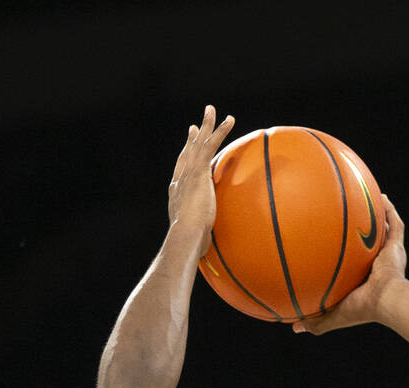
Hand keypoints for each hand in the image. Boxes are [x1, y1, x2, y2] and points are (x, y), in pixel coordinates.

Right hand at [167, 105, 234, 256]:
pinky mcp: (199, 170)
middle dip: (192, 139)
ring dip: (206, 126)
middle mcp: (180, 180)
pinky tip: (229, 120)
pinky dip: (220, 131)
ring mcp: (189, 173)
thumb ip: (204, 242)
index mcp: (178, 195)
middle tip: (195, 125)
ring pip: (198, 143)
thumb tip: (210, 256)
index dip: (185, 162)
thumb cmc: (191, 246)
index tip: (188, 153)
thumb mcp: (199, 241)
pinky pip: (212, 145)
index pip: (181, 174)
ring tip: (212, 110)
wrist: (186, 236)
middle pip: (186, 153)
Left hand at [293, 194, 405, 333]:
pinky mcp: (396, 246)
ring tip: (369, 202)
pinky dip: (389, 210)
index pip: (355, 268)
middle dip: (363, 235)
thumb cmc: (361, 308)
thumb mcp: (333, 315)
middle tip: (352, 223)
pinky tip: (382, 196)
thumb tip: (293, 328)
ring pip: (384, 232)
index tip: (336, 249)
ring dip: (378, 219)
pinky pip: (394, 224)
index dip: (349, 259)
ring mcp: (389, 255)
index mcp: (365, 281)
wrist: (386, 300)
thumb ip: (315, 321)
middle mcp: (378, 266)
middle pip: (370, 246)